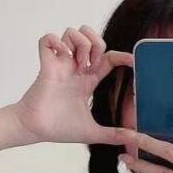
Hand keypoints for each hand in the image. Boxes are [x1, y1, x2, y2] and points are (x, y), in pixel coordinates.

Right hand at [13, 25, 132, 145]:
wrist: (36, 130)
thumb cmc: (60, 129)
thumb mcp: (93, 133)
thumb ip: (113, 135)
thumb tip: (135, 139)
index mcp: (88, 82)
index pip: (107, 59)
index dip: (121, 56)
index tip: (132, 61)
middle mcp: (75, 70)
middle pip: (90, 39)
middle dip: (96, 42)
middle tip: (94, 61)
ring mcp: (60, 65)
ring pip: (70, 33)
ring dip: (79, 42)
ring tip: (78, 61)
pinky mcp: (46, 64)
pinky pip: (47, 39)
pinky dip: (55, 41)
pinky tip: (61, 54)